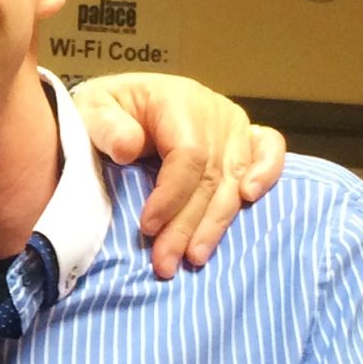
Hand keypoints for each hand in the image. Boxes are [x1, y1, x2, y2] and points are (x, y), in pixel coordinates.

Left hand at [71, 73, 284, 277]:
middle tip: (166, 263)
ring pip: (234, 180)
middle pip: (210, 176)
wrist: (123, 100)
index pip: (188, 155)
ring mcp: (233, 125)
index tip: (148, 227)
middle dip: (187, 225)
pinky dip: (268, 174)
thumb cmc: (108, 109)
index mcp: (178, 102)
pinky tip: (250, 199)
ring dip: (216, 223)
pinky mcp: (244, 138)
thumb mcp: (92, 108)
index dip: (171, 195)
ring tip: (195, 257)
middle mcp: (213, 112)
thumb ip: (105, 126)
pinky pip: (269, 151)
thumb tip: (127, 148)